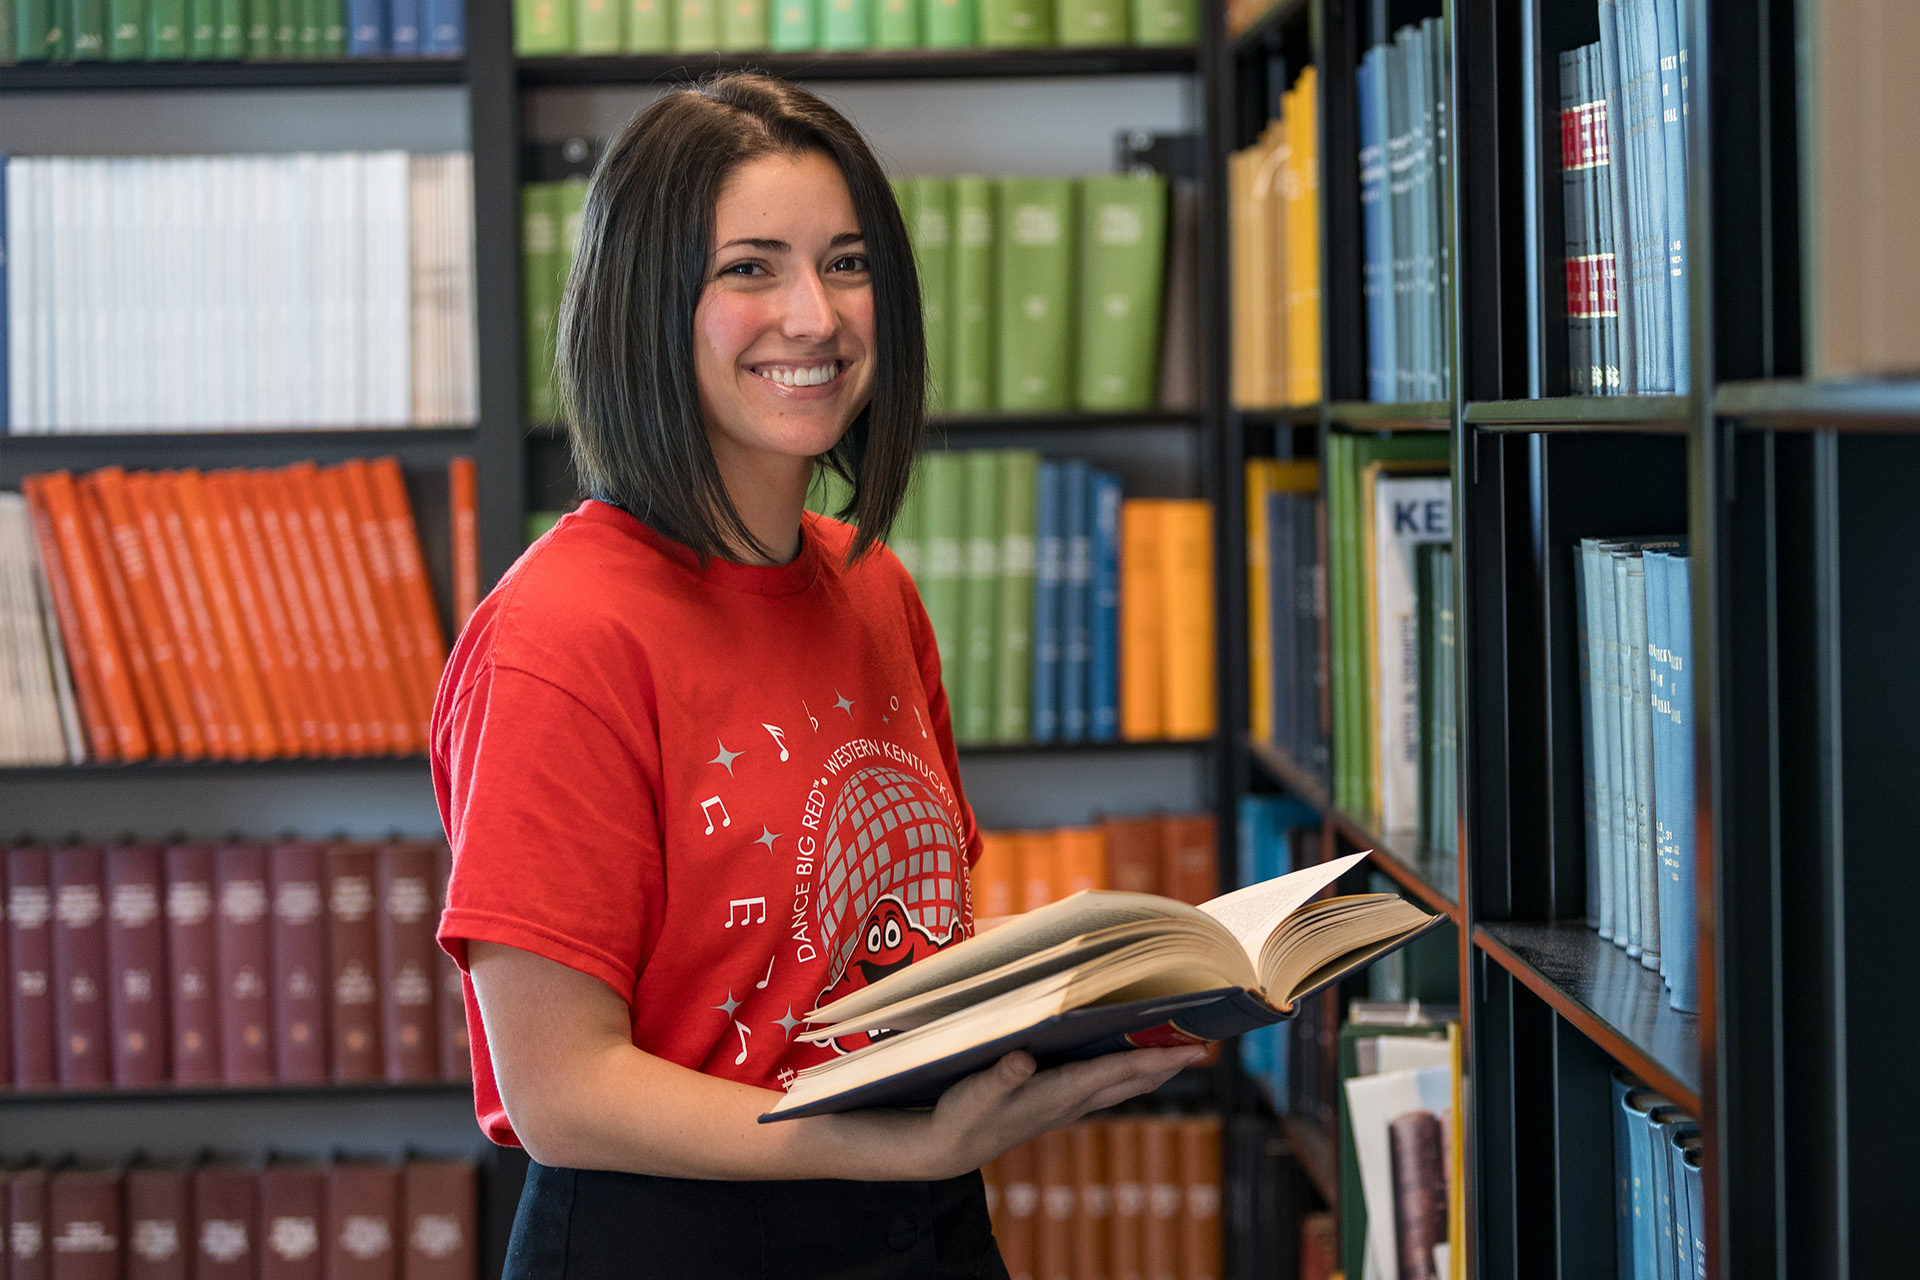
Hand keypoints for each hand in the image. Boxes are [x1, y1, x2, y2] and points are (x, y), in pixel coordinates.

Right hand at [914, 1044, 1210, 1179]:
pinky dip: (1129, 1072)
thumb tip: (1023, 1058)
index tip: (1192, 1049)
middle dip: (1170, 1063)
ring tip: (1182, 1049)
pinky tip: (1132, 1060)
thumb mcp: (976, 1093)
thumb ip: (1001, 1076)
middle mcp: (1072, 1101)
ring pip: (1123, 1085)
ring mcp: (1068, 1106)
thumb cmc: (963, 1116)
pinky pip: (1106, 1086)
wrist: (951, 1148)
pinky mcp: (1058, 1104)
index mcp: (1059, 1093)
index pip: (1118, 1072)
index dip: (1156, 1058)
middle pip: (1133, 1080)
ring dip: (1154, 1069)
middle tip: (1206, 1042)